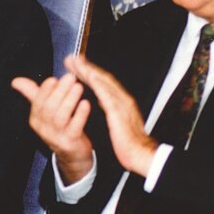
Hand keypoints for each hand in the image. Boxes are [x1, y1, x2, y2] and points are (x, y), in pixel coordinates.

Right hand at [11, 71, 94, 184]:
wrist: (72, 154)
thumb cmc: (59, 127)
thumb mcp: (44, 111)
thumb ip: (32, 94)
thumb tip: (16, 81)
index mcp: (35, 119)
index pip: (37, 103)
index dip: (45, 90)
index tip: (54, 79)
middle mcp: (43, 129)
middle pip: (49, 108)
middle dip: (59, 91)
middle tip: (70, 77)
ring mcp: (56, 137)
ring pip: (61, 117)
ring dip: (70, 100)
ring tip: (78, 87)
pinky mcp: (70, 143)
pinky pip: (74, 127)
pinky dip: (80, 114)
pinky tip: (85, 103)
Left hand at [65, 55, 156, 175]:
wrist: (141, 155)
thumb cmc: (129, 143)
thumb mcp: (117, 122)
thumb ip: (111, 110)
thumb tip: (102, 101)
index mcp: (121, 102)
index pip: (103, 83)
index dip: (90, 73)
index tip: (77, 65)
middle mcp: (123, 99)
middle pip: (103, 78)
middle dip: (87, 67)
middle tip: (72, 58)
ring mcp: (122, 104)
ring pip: (105, 83)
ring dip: (90, 71)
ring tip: (77, 63)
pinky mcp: (119, 113)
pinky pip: (108, 95)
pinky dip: (99, 85)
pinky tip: (90, 77)